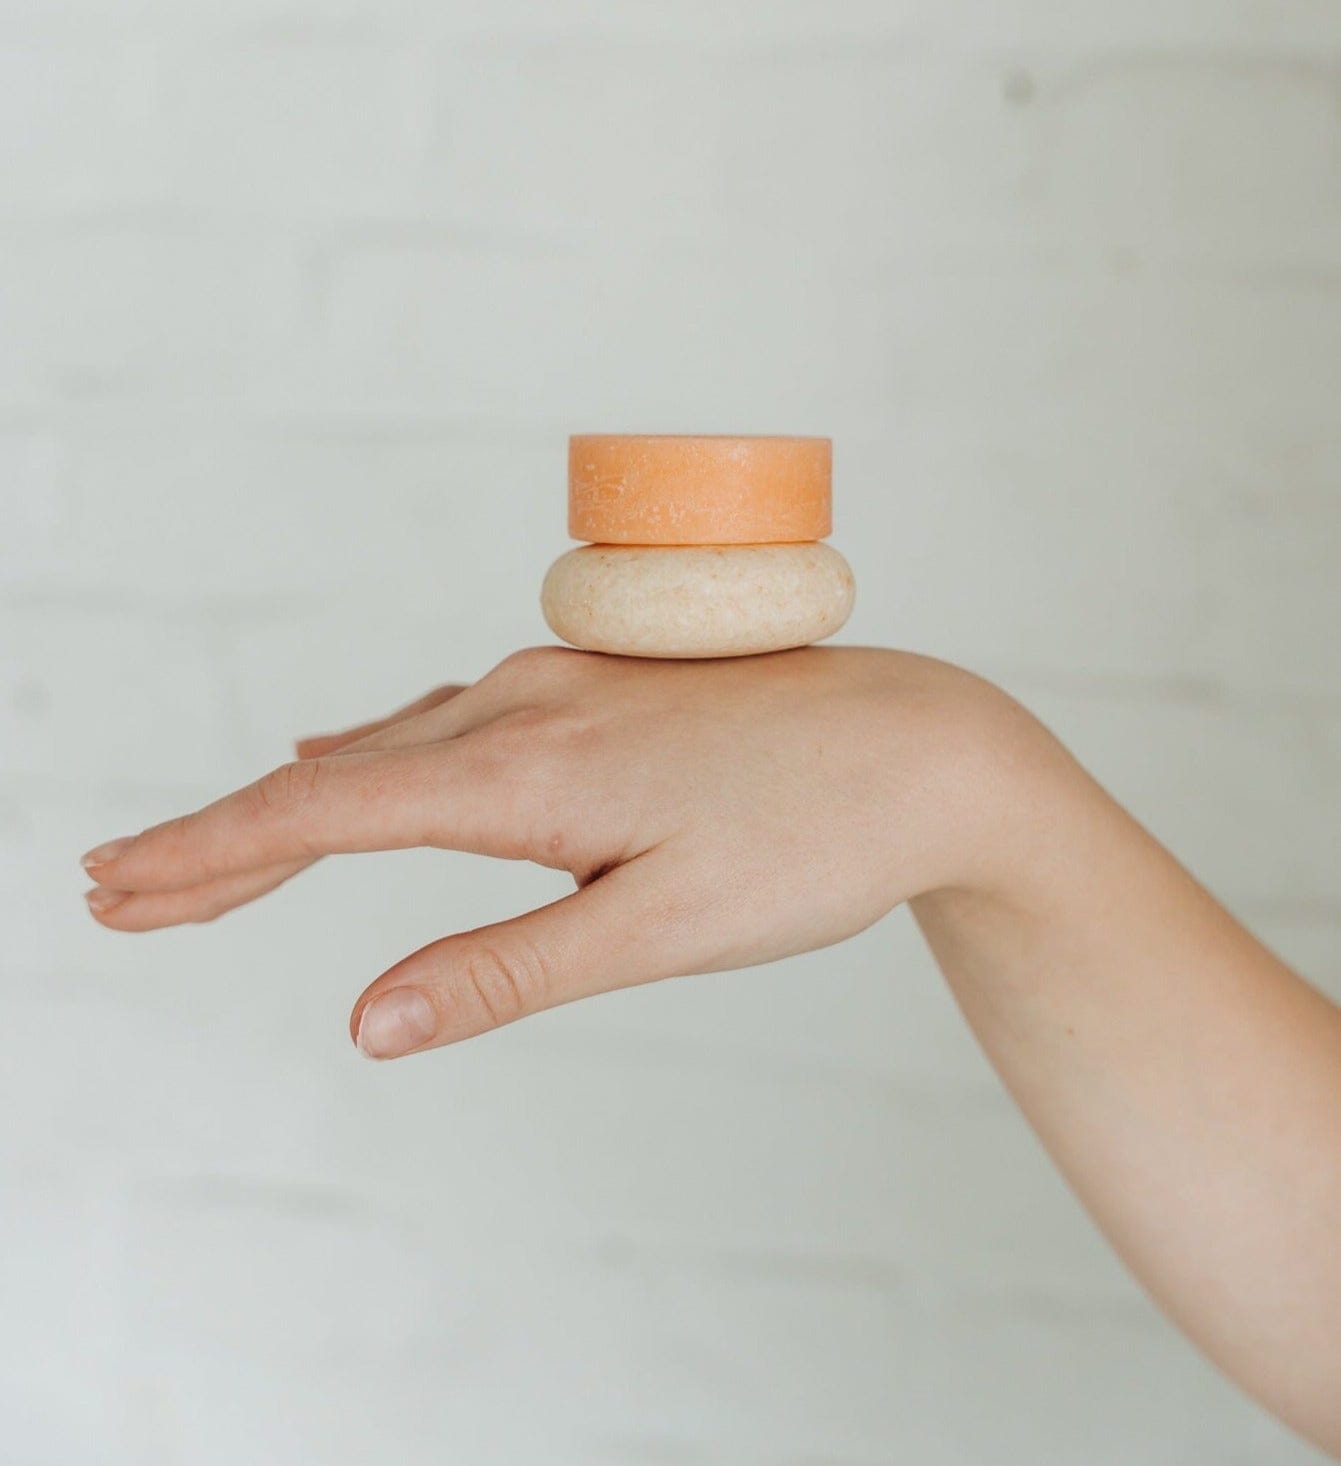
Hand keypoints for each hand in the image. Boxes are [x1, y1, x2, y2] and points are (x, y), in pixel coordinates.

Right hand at [80, 646, 1038, 1058]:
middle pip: (337, 779)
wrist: (929, 748)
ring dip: (296, 802)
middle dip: (225, 839)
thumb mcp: (662, 928)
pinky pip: (453, 726)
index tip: (121, 887)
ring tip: (212, 854)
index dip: (213, 856)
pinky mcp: (595, 693)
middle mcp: (525, 708)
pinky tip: (353, 755)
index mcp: (528, 771)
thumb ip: (510, 969)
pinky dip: (379, 763)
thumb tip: (368, 1024)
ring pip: (393, 749)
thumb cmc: (811, 841)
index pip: (326, 815)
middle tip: (116, 884)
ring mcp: (561, 689)